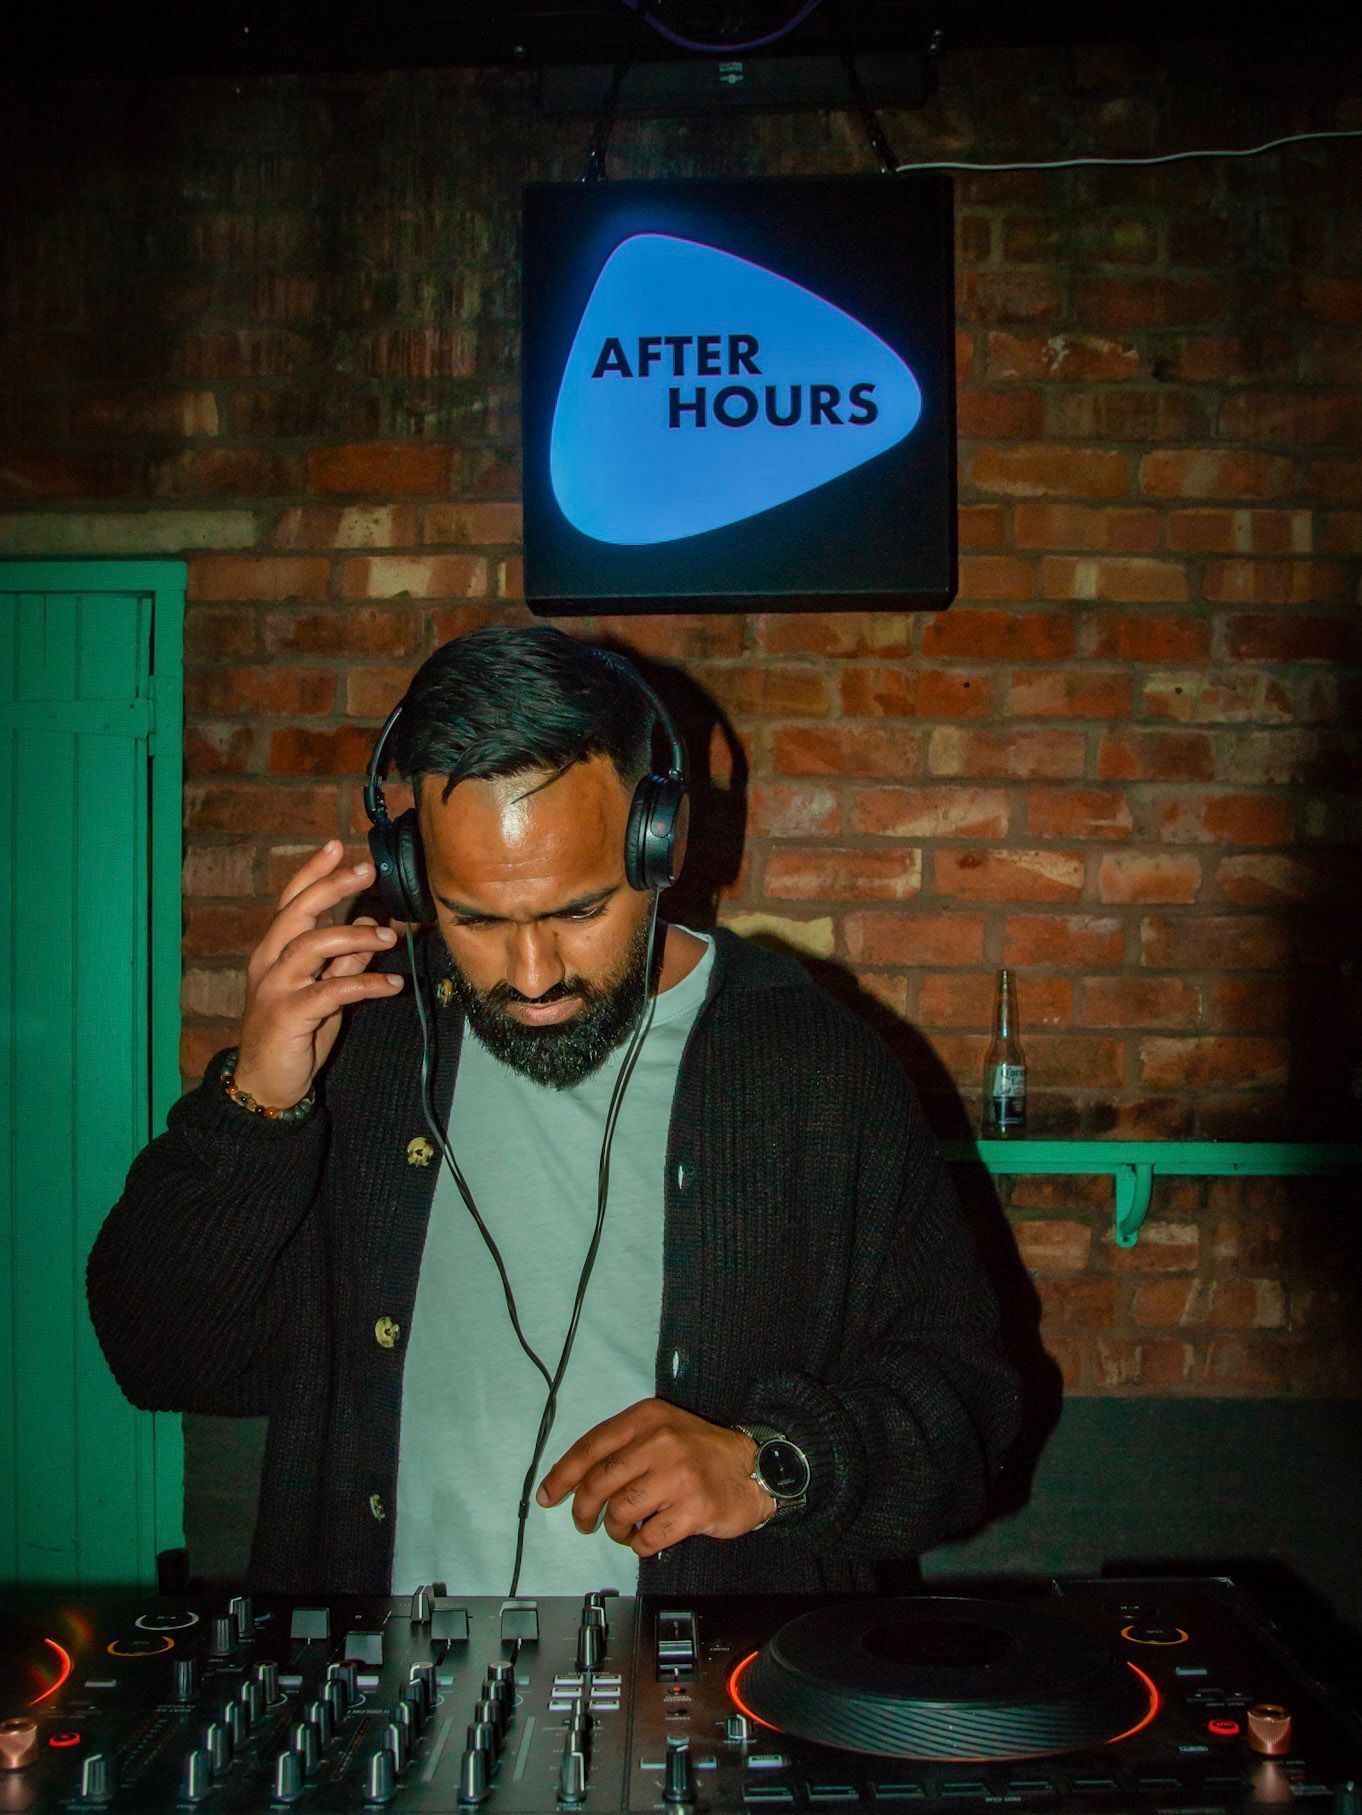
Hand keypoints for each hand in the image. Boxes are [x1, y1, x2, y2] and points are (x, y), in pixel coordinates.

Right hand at [233, 840, 403, 1109]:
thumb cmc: (294, 1034)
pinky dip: (365, 983)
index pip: (291, 901)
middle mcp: (270, 962)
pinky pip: (331, 990)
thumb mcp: (324, 991)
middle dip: (331, 887)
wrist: (265, 1083)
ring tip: (389, 937)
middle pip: (297, 912)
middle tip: (366, 870)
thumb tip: (367, 924)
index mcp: (275, 951)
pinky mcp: (288, 1014)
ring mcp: (276, 987)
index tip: (337, 846)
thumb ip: (343, 959)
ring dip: (355, 937)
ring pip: (311, 946)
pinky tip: (392, 984)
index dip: (312, 872)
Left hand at [536, 1399, 773, 1557]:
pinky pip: (646, 1538)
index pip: (591, 1447)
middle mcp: (660, 1441)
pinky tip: (647, 1538)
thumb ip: (624, 1446)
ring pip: (619, 1513)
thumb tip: (574, 1480)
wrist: (754, 1468)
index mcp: (646, 1418)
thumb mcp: (662, 1430)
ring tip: (625, 1530)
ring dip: (615, 1530)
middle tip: (585, 1522)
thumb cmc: (700, 1452)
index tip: (546, 1496)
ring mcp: (677, 1475)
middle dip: (583, 1510)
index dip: (562, 1475)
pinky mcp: (693, 1508)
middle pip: (599, 1483)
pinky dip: (640, 1545)